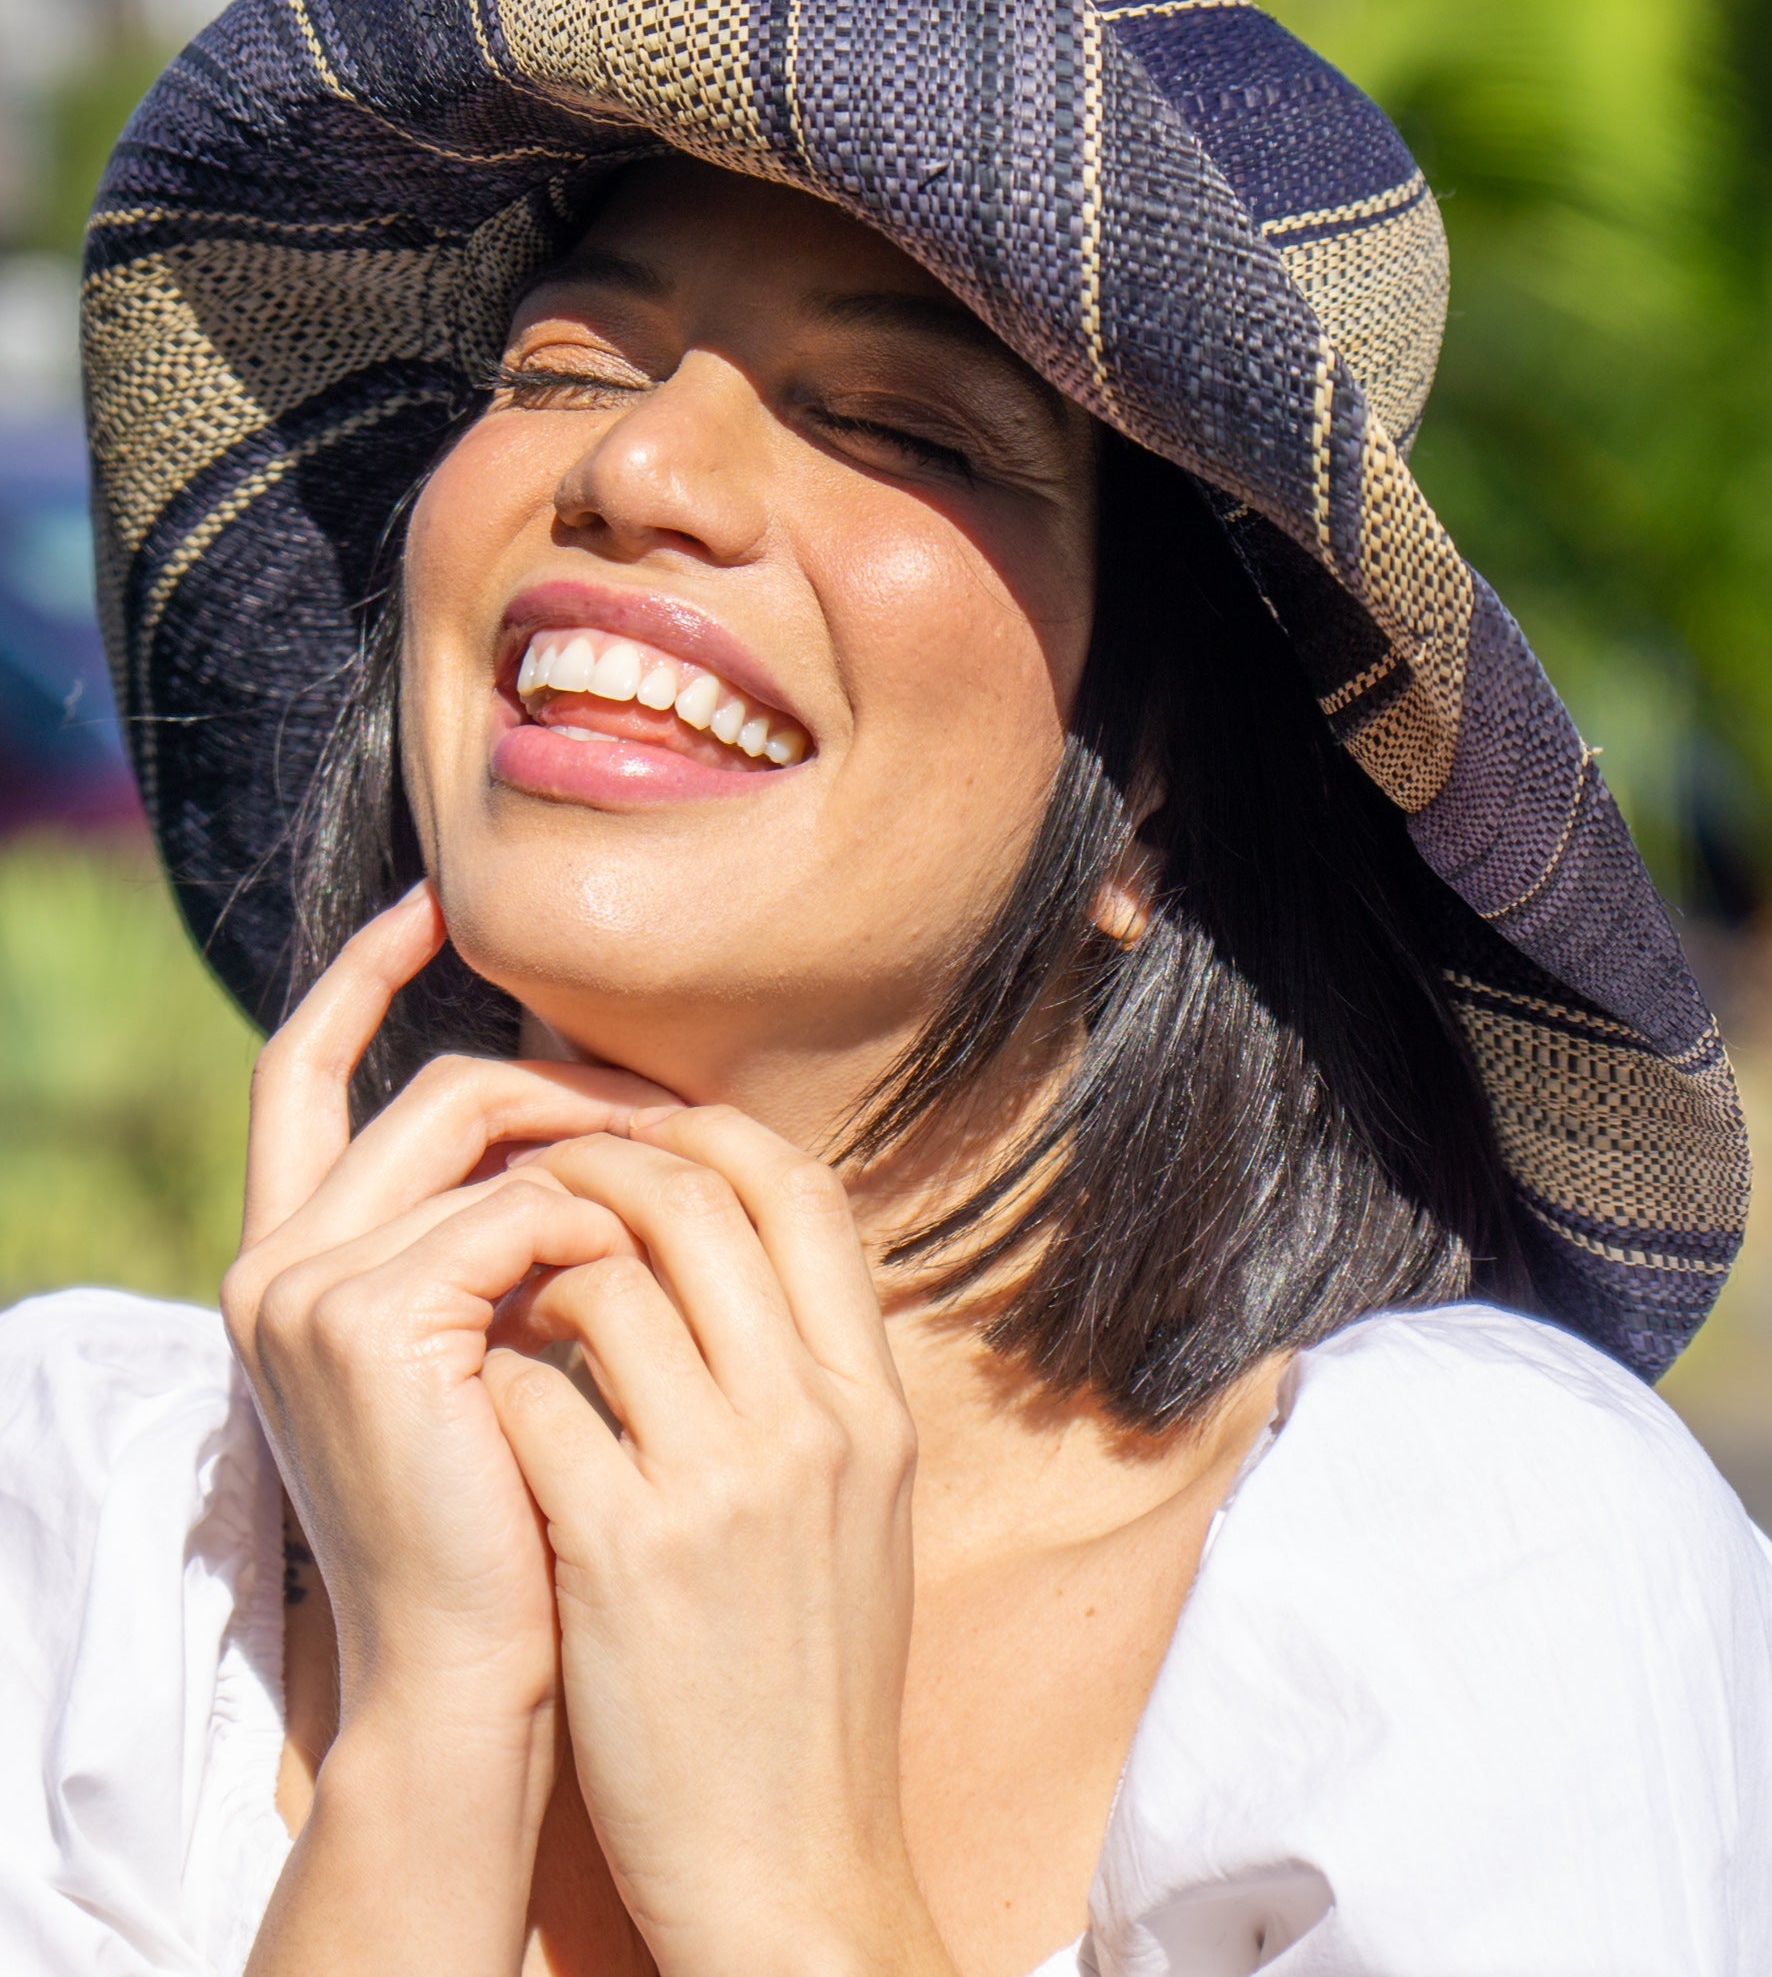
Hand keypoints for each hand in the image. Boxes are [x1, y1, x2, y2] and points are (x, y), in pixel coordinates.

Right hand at [223, 884, 678, 1737]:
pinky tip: (652, 1285)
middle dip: (563, 1078)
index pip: (298, 1073)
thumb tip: (593, 1119)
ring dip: (601, 1143)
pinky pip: (522, 1209)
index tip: (437, 905)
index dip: (362, 977)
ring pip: (478, 1123)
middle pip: (432, 1088)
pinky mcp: (367, 1323)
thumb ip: (498, 1238)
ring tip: (684, 1191)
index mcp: (290, 1263)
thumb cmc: (513, 1521)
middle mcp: (273, 1263)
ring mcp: (305, 1290)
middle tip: (674, 1106)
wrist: (480, 1680)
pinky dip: (604, 1229)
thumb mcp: (489, 1350)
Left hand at [484, 1105, 953, 1976]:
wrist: (794, 1864)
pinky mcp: (625, 1554)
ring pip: (607, 1279)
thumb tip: (737, 1256)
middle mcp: (811, 1423)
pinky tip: (481, 1398)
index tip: (641, 1132)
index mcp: (872, 1403)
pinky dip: (496, 1373)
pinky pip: (536, 1397)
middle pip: (700, 1201)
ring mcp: (721, 1485)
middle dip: (600, 1162)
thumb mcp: (862, 1511)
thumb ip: (812, 1380)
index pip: (800, 1190)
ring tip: (500, 1292)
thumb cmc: (811, 1683)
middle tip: (535, 1180)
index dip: (710, 1131)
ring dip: (533, 1265)